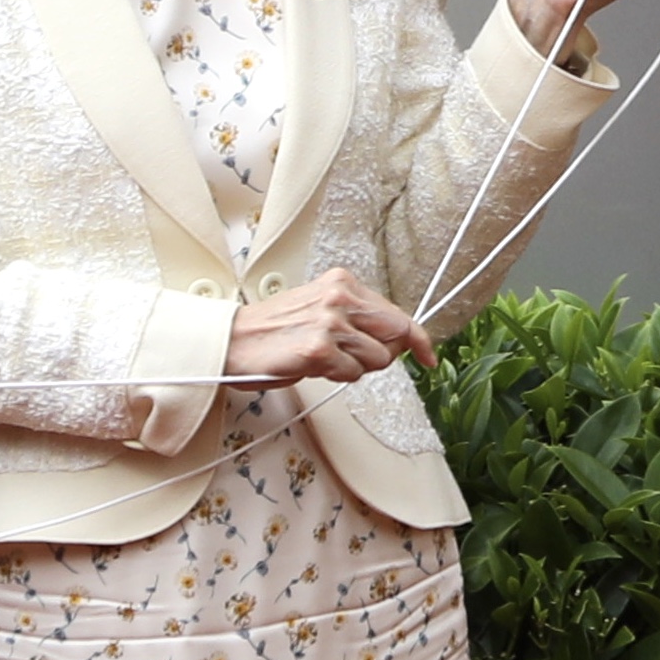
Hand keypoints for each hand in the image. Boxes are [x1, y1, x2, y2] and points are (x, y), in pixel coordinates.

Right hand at [231, 268, 431, 389]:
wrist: (231, 341)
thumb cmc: (274, 331)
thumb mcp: (320, 311)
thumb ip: (356, 320)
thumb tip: (395, 341)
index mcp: (342, 283)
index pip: (397, 312)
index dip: (418, 338)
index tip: (428, 355)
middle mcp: (339, 297)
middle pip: (396, 334)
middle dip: (384, 355)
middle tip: (355, 360)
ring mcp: (330, 322)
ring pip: (376, 359)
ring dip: (354, 367)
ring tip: (323, 359)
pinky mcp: (318, 348)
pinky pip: (351, 373)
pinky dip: (337, 376)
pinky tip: (312, 365)